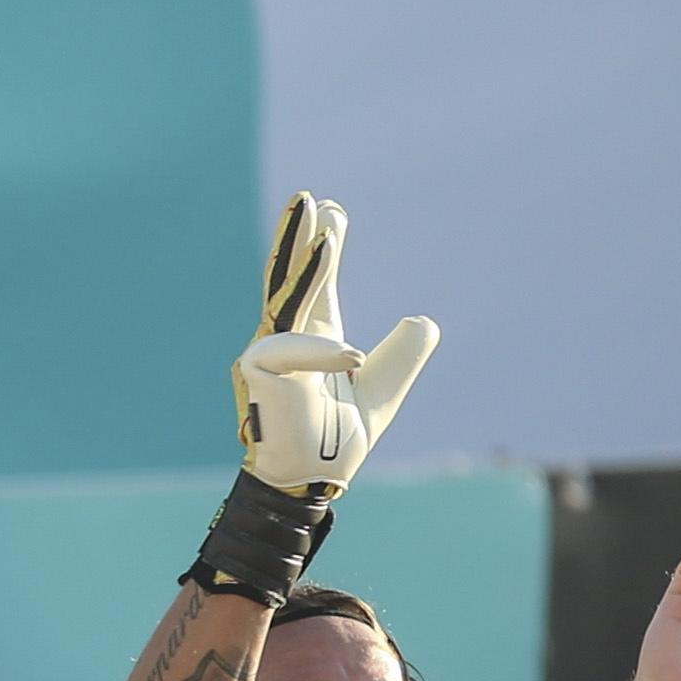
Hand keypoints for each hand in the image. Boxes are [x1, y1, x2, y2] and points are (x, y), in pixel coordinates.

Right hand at [234, 194, 438, 501]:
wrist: (311, 482)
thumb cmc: (336, 443)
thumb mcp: (384, 387)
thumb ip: (405, 353)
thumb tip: (422, 320)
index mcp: (312, 341)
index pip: (316, 285)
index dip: (324, 248)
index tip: (334, 211)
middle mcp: (285, 340)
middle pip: (291, 278)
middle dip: (299, 236)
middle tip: (309, 198)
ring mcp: (266, 353)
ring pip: (289, 294)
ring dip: (306, 256)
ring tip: (325, 218)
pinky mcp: (258, 370)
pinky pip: (295, 347)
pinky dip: (324, 352)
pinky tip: (351, 360)